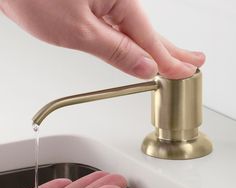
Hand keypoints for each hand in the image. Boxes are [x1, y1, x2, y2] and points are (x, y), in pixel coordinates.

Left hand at [0, 0, 204, 78]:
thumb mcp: (80, 31)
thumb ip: (116, 51)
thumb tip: (144, 67)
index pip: (150, 39)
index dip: (168, 60)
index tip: (185, 71)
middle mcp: (117, 0)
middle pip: (152, 33)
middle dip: (173, 51)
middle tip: (194, 62)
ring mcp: (108, 6)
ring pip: (138, 35)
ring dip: (157, 50)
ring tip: (175, 60)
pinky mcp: (97, 12)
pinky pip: (123, 33)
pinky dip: (135, 46)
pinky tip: (143, 53)